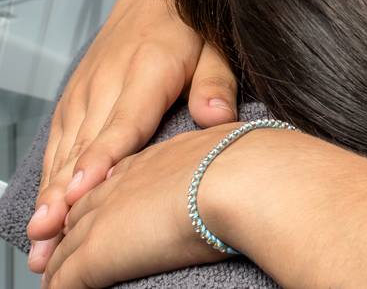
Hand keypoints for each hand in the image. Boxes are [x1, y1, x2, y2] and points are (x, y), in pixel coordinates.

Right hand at [28, 0, 237, 271]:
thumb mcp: (218, 43)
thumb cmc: (195, 20)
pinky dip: (49, 172)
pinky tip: (45, 204)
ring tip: (40, 233)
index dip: (100, 160)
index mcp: (147, 68)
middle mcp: (108, 80)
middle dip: (65, 193)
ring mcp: (87, 87)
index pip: (122, 123)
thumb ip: (216, 80)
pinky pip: (58, 138)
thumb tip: (216, 116)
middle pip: (83, 146)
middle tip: (52, 235)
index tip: (83, 193)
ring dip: (50, 191)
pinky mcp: (77, 94)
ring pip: (64, 146)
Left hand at [40, 124, 241, 288]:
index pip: (119, 179)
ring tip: (52, 274)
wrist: (242, 178)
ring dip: (59, 260)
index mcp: (159, 158)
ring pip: (69, 243)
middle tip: (61, 246)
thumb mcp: (240, 149)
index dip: (106, 198)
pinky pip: (67, 277)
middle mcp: (125, 182)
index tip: (103, 211)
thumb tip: (249, 152)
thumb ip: (229, 157)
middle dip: (70, 228)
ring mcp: (107, 216)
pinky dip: (60, 287)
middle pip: (84, 208)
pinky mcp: (99, 252)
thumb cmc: (256, 166)